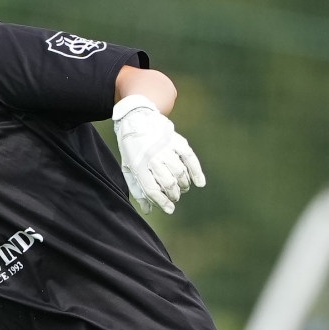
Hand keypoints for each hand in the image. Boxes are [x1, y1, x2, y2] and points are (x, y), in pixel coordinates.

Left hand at [111, 95, 206, 213]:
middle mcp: (152, 157)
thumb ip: (137, 189)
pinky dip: (196, 171)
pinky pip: (189, 158)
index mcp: (138, 165)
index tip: (170, 209)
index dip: (162, 202)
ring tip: (182, 187)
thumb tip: (148, 210)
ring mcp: (165, 148)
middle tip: (175, 197)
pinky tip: (199, 182)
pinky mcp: (176, 140)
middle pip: (168, 183)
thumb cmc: (132, 148)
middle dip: (174, 195)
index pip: (152, 189)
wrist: (136, 118)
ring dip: (183, 184)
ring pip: (179, 173)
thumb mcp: (128, 168)